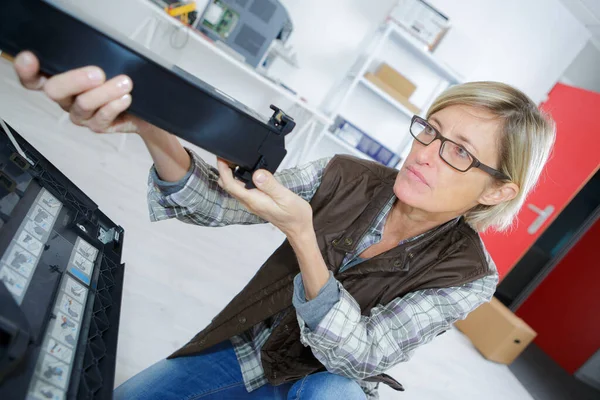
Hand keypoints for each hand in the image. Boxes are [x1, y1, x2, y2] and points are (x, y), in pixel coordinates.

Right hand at [13, 51, 148, 133]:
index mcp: (61, 80)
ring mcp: (81, 114)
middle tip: (99, 73)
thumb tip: (97, 46)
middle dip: (74, 80)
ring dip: (105, 92)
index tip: (30, 58)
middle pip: (55, 91)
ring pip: (83, 104)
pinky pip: (102, 118)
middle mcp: (65, 98)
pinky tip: (125, 98)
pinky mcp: (98, 126)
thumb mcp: (108, 64)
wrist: (145, 108)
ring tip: (125, 83)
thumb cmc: (121, 79)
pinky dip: (114, 106)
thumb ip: (93, 57)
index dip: (26, 70)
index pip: (33, 78)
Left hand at [216, 160, 312, 236]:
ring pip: (235, 188)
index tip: (222, 157)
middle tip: (226, 155)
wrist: (299, 228)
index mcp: (253, 200)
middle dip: (224, 171)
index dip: (223, 170)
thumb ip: (270, 185)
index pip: (230, 184)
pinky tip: (247, 171)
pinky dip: (240, 179)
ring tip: (234, 160)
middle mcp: (250, 202)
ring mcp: (252, 203)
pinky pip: (243, 190)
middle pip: (228, 186)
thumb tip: (257, 173)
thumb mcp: (285, 197)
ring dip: (231, 175)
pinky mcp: (257, 202)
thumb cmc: (294, 215)